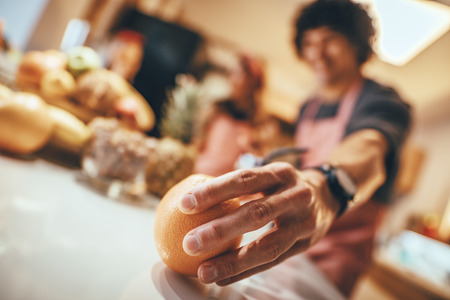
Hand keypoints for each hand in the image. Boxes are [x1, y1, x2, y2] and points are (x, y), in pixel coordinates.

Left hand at [178, 162, 338, 284]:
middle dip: (220, 230)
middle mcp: (295, 195)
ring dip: (233, 261)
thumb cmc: (283, 186)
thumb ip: (239, 187)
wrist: (328, 195)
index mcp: (280, 173)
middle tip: (188, 243)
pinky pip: (273, 261)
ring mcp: (305, 222)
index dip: (213, 191)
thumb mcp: (268, 175)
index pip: (243, 179)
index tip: (184, 204)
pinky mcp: (307, 244)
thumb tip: (190, 201)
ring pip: (267, 245)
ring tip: (203, 272)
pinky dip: (246, 271)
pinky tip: (221, 278)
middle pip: (256, 213)